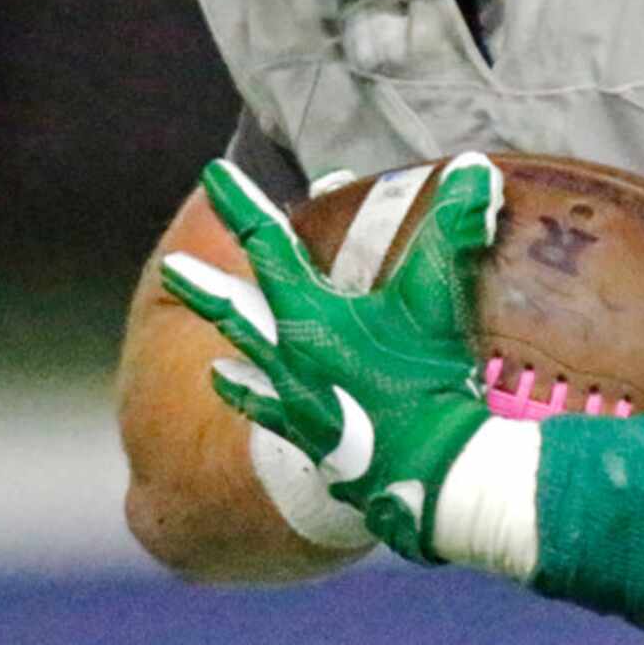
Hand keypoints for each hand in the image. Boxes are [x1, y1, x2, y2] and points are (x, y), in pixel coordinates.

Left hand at [160, 153, 503, 562]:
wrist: (428, 474)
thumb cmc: (423, 382)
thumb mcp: (438, 298)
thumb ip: (453, 228)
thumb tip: (472, 169)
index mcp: (309, 317)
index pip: (267, 245)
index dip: (241, 206)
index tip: (212, 175)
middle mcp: (289, 359)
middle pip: (238, 312)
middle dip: (206, 287)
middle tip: (171, 269)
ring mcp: (296, 404)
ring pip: (251, 368)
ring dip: (235, 350)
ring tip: (215, 357)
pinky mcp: (314, 441)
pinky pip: (274, 415)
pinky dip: (257, 400)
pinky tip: (245, 400)